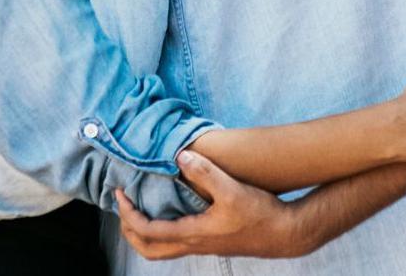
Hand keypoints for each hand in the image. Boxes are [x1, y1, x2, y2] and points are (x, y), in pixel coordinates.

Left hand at [116, 151, 310, 259]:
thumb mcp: (232, 190)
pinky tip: (171, 209)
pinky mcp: (212, 241)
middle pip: (148, 249)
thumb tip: (180, 157)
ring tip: (141, 209)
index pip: (147, 231)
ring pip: (162, 249)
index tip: (120, 195)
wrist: (285, 234)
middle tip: (123, 206)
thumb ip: (205, 172)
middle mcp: (194, 244)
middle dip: (129, 230)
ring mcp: (202, 245)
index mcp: (193, 233)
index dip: (128, 214)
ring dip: (145, 233)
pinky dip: (163, 229)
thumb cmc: (260, 215)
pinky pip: (176, 242)